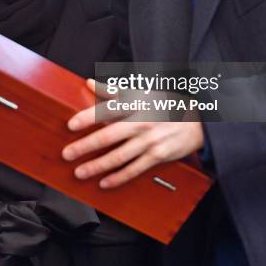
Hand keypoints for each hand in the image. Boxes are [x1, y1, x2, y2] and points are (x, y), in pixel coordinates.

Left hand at [62, 79, 204, 187]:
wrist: (198, 120)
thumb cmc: (165, 104)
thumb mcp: (141, 92)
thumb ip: (113, 90)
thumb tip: (89, 83)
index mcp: (135, 104)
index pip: (106, 110)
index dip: (87, 117)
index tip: (70, 125)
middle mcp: (141, 123)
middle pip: (108, 137)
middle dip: (85, 147)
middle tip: (67, 154)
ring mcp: (149, 141)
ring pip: (118, 157)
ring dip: (97, 166)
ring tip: (80, 172)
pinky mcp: (157, 156)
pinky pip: (133, 170)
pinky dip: (118, 178)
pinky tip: (104, 182)